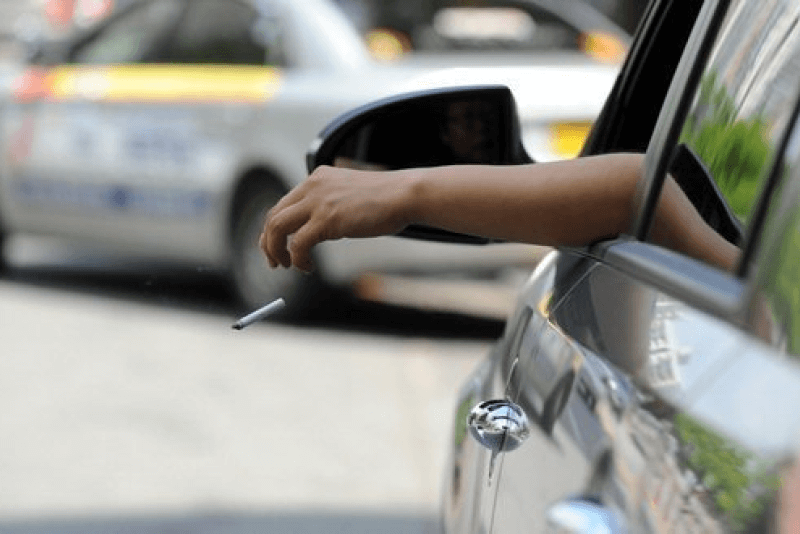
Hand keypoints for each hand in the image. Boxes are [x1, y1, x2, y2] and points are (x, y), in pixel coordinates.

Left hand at [260, 165, 413, 271]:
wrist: (405, 194)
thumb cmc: (388, 198)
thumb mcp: (352, 194)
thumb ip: (333, 204)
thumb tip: (321, 228)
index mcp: (318, 177)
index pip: (284, 203)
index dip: (276, 227)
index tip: (279, 245)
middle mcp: (313, 186)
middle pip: (274, 215)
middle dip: (268, 241)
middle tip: (275, 261)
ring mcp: (318, 202)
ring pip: (277, 227)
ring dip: (275, 250)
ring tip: (285, 265)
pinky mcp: (326, 219)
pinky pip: (298, 243)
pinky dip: (297, 259)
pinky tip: (307, 267)